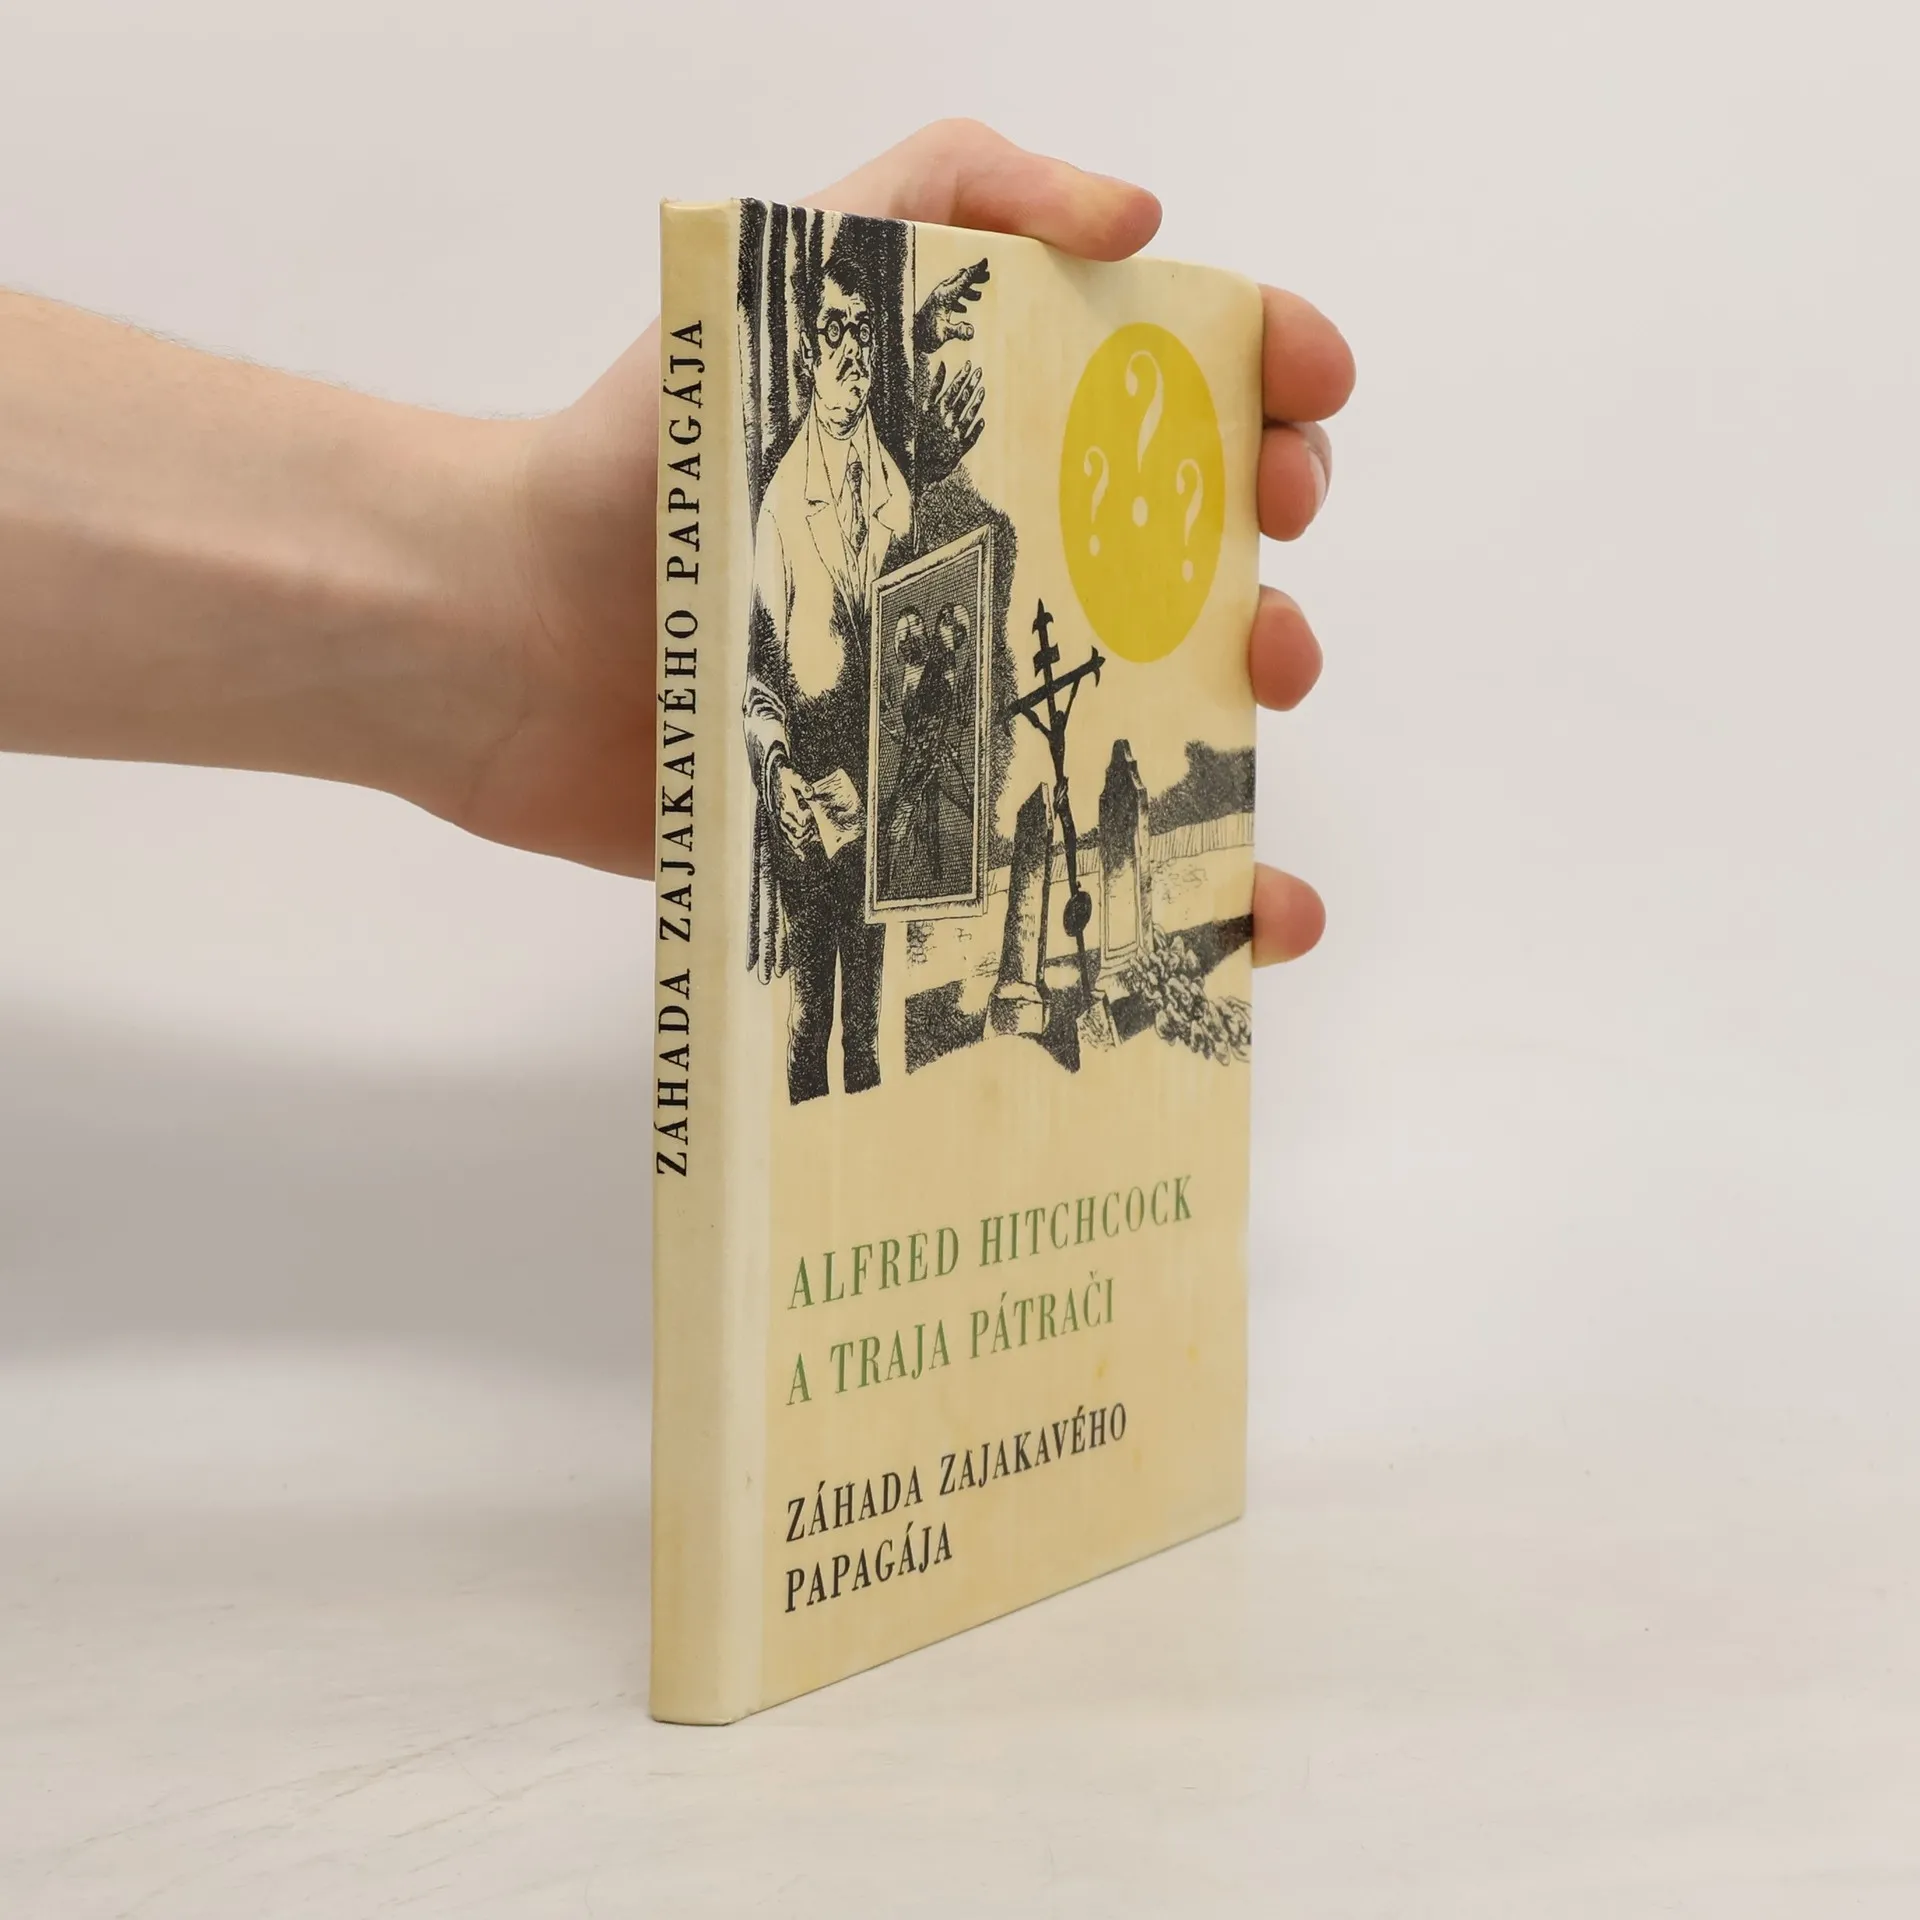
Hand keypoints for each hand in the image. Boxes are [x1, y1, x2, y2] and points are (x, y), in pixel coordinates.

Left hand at [484, 120, 1352, 966]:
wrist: (505, 636)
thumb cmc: (637, 456)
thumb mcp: (791, 266)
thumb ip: (950, 188)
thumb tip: (1143, 215)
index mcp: (987, 447)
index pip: (1168, 407)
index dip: (1262, 389)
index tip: (1301, 403)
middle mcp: (997, 578)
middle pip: (1189, 573)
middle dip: (1268, 566)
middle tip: (1262, 583)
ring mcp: (969, 711)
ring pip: (1159, 726)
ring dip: (1250, 727)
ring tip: (1256, 711)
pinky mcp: (931, 834)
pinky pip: (1080, 870)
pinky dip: (1192, 910)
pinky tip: (1253, 915)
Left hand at [914, 258, 989, 352]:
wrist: (911, 340)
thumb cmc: (925, 336)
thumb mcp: (944, 334)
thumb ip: (958, 331)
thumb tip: (972, 331)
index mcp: (945, 296)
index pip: (964, 279)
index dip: (976, 270)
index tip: (985, 261)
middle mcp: (942, 293)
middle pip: (960, 278)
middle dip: (974, 275)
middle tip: (987, 274)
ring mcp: (938, 298)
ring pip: (956, 287)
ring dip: (968, 289)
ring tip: (978, 296)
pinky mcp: (935, 306)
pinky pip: (950, 297)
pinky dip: (960, 299)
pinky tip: (963, 309)